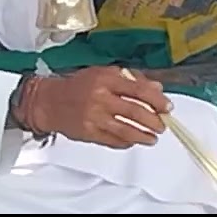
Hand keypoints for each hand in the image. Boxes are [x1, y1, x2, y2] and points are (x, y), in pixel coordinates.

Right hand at [26, 67, 170, 148]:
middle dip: (154, 121)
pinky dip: (126, 142)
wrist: (49, 101)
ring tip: (152, 138)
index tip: (167, 106)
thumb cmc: (78, 86)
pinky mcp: (89, 133)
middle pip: (135, 112)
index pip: (139, 90)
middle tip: (162, 125)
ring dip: (144, 136)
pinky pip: (113, 141)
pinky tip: (133, 141)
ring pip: (126, 130)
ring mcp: (94, 117)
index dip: (157, 100)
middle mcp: (101, 98)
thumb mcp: (103, 74)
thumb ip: (131, 79)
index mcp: (106, 79)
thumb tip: (156, 88)